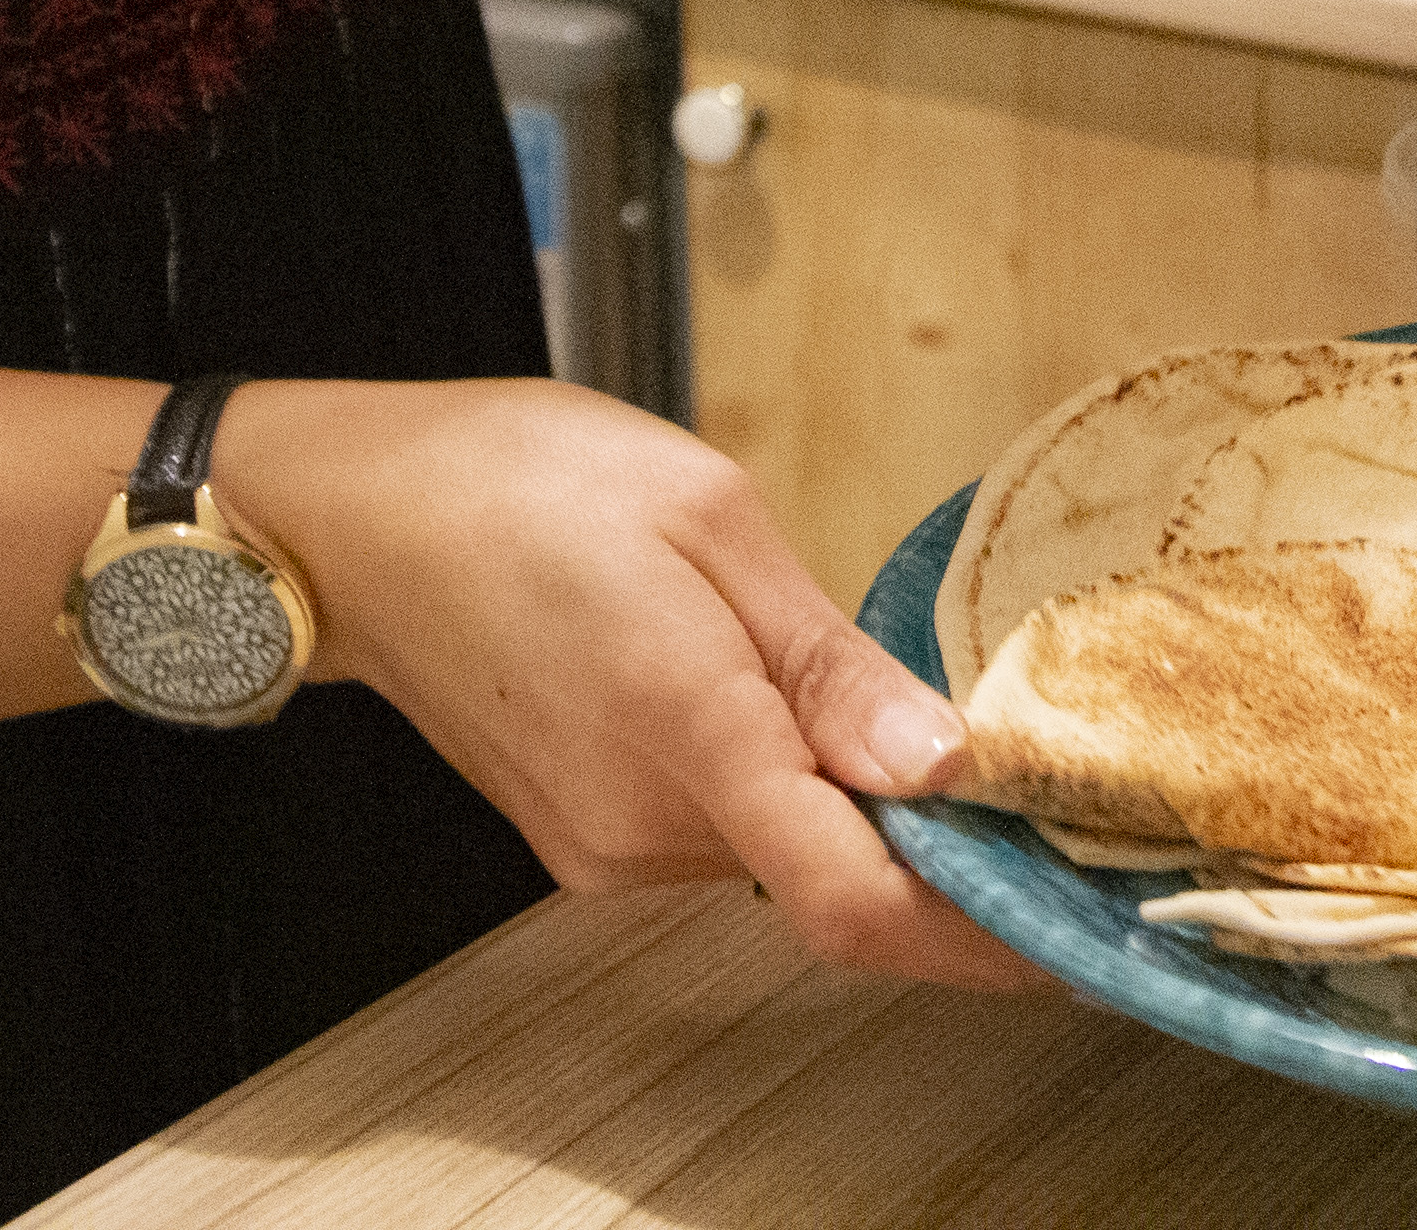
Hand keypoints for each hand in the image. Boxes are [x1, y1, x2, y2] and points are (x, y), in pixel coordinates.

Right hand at [221, 376, 1040, 990]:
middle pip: (834, 877)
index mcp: (687, 732)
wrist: (351, 513)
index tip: (1065, 927)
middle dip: (931, 837)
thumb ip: (829, 659)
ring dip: (846, 797)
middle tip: (1017, 771)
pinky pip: (721, 833)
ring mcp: (606, 846)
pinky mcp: (586, 838)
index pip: (854, 899)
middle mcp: (643, 826)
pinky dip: (779, 789)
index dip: (976, 934)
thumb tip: (940, 762)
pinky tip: (777, 700)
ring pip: (778, 851)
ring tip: (866, 689)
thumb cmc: (517, 480)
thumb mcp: (709, 515)